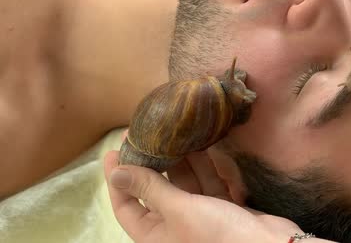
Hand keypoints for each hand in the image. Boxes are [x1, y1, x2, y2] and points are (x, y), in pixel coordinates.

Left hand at [103, 150, 300, 242]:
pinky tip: (201, 145)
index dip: (117, 180)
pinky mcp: (222, 208)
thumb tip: (117, 173)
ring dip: (180, 160)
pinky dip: (204, 166)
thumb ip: (150, 188)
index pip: (126, 206)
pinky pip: (207, 183)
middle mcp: (175, 226)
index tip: (114, 151)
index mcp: (156, 235)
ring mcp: (200, 216)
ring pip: (184, 184)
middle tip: (147, 133)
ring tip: (174, 132)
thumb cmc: (219, 233)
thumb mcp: (180, 209)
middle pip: (156, 190)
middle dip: (152, 163)